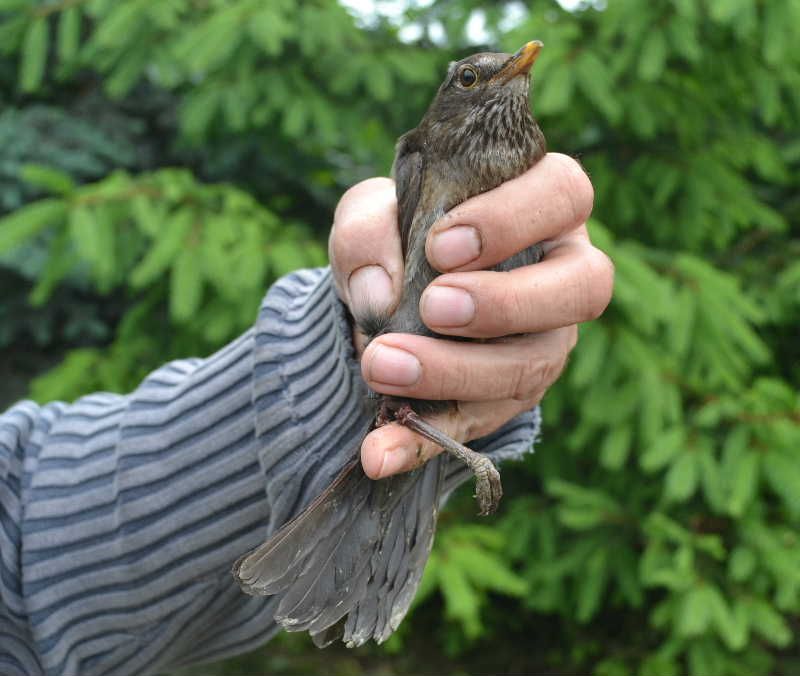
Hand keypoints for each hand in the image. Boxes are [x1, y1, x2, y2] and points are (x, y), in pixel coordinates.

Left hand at [329, 153, 612, 478]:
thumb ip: (368, 231)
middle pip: (582, 288)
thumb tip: (380, 292)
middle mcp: (560, 278)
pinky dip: (422, 442)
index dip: (513, 219)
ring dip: (454, 371)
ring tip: (381, 364)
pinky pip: (473, 427)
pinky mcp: (504, 401)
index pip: (564, 194)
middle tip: (434, 307)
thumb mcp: (372, 216)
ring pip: (530, 367)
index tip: (441, 244)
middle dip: (506, 302)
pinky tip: (378, 453)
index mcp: (542, 210)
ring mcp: (541, 346)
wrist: (389, 297)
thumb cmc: (399, 239)